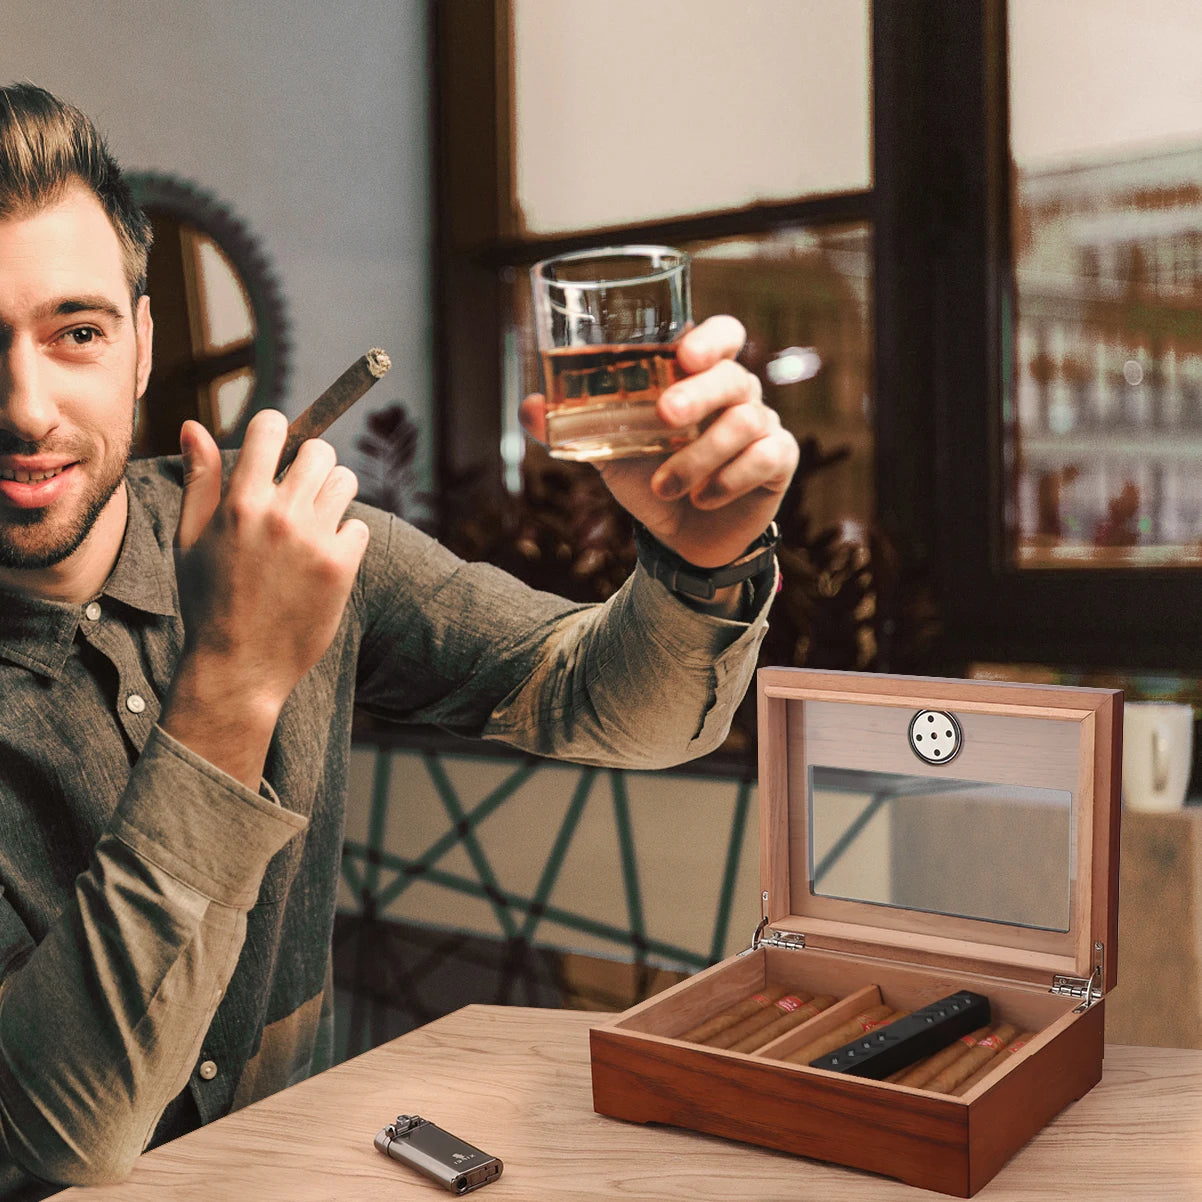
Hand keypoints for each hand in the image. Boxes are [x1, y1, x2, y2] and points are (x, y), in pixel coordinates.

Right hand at [162, 411, 368, 785]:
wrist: (240, 666)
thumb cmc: (209, 600)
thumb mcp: (191, 538)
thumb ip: (200, 479)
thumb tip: (194, 426)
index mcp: (240, 501)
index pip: (272, 427)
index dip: (276, 432)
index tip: (276, 449)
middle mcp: (280, 514)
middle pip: (320, 450)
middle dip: (311, 464)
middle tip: (300, 490)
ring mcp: (314, 540)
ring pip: (345, 482)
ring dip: (333, 496)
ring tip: (313, 523)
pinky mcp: (341, 566)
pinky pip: (359, 527)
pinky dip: (346, 539)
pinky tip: (322, 561)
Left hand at [522, 316, 797, 567]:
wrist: (682, 538)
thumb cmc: (651, 479)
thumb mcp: (609, 453)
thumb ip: (574, 427)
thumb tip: (528, 407)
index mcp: (700, 377)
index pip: (723, 335)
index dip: (710, 337)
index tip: (683, 353)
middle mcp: (737, 394)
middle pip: (733, 376)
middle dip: (698, 395)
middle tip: (665, 417)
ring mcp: (763, 426)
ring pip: (743, 423)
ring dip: (699, 457)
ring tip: (667, 486)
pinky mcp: (778, 462)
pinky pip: (765, 459)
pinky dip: (729, 480)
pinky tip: (703, 498)